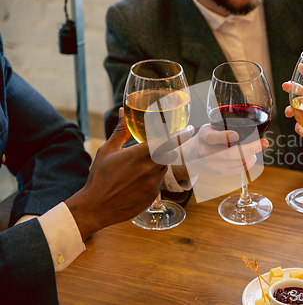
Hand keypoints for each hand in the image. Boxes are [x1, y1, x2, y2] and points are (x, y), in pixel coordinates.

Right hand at [66, 108, 193, 240]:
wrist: (96, 207)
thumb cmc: (99, 177)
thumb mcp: (107, 151)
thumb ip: (120, 131)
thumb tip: (123, 112)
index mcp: (139, 154)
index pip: (167, 141)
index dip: (181, 134)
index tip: (190, 129)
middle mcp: (150, 168)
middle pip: (169, 154)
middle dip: (165, 151)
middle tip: (152, 153)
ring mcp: (153, 183)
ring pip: (163, 168)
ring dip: (157, 165)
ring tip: (135, 171)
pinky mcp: (153, 196)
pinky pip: (158, 183)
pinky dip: (152, 179)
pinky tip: (135, 183)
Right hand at [173, 124, 268, 179]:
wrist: (191, 158)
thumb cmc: (205, 139)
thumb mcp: (208, 128)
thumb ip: (223, 125)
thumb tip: (249, 122)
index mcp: (204, 137)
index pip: (213, 138)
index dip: (225, 137)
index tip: (236, 135)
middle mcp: (207, 153)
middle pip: (232, 153)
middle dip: (251, 148)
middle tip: (264, 142)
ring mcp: (214, 165)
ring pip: (239, 162)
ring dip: (252, 155)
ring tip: (256, 148)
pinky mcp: (220, 173)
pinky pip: (239, 169)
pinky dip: (249, 162)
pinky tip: (251, 156)